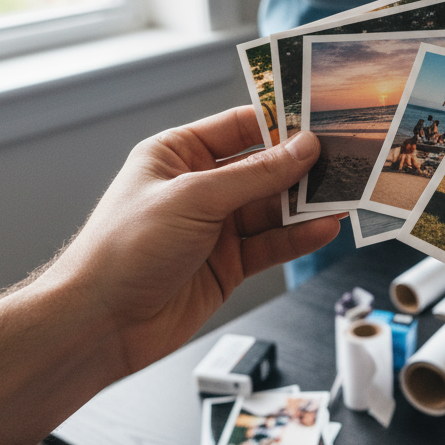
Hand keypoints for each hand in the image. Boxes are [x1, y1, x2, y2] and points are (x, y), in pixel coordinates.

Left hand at [47, 106, 340, 376]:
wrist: (99, 324)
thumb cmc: (121, 250)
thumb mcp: (193, 198)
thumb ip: (255, 175)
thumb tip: (303, 149)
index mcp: (178, 155)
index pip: (241, 127)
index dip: (282, 123)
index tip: (321, 120)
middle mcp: (199, 187)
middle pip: (264, 169)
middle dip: (302, 167)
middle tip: (345, 160)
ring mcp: (216, 226)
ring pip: (274, 208)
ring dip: (307, 205)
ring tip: (345, 195)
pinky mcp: (229, 263)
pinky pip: (273, 244)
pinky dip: (299, 237)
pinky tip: (324, 228)